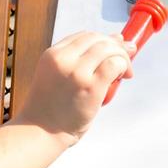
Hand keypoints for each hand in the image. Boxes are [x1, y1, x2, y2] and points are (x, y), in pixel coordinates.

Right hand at [13, 31, 131, 143]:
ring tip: (124, 72)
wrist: (40, 131)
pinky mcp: (91, 86)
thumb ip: (79, 60)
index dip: (104, 39)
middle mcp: (63, 59)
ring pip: (109, 49)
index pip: (84, 36)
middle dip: (117, 46)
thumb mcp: (57, 76)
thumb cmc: (51, 108)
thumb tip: (115, 39)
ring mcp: (77, 72)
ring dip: (122, 57)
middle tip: (126, 59)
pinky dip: (123, 67)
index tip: (115, 47)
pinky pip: (115, 65)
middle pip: (98, 39)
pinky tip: (122, 77)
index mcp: (52, 55)